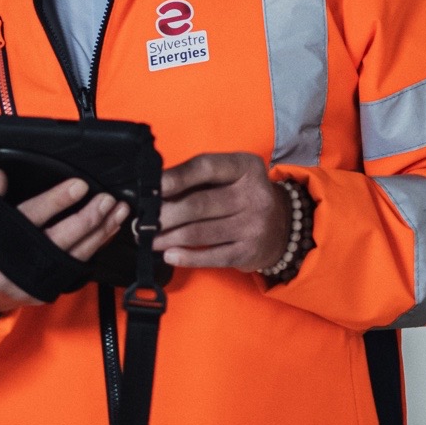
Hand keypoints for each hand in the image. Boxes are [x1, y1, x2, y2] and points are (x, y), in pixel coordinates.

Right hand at [0, 170, 129, 321]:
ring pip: (72, 257)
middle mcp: (11, 267)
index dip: (56, 201)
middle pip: (59, 240)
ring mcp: (27, 283)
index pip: (30, 218)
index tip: (78, 186)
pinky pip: (71, 269)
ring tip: (116, 213)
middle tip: (106, 200)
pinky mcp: (39, 292)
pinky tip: (104, 234)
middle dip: (88, 218)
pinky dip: (91, 250)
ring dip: (98, 234)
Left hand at [151, 152, 288, 270]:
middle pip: (197, 204)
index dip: (176, 177)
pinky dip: (186, 257)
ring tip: (148, 238)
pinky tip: (169, 254)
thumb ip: (197, 178)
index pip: (205, 168)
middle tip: (141, 221)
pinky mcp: (249, 252)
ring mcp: (254, 225)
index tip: (152, 186)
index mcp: (245, 167)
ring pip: (199, 232)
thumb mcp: (229, 176)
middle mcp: (254, 195)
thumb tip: (154, 189)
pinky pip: (211, 256)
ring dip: (167, 237)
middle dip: (164, 214)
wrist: (284, 226)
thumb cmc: (242, 195)